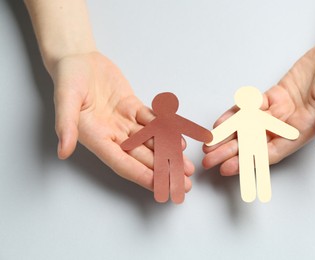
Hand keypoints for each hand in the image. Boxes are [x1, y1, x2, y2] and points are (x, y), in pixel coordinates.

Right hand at [52, 52, 193, 190]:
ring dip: (169, 153)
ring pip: (151, 141)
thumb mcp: (65, 100)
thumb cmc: (68, 78)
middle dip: (163, 170)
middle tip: (183, 183)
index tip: (160, 186)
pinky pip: (152, 120)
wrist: (77, 59)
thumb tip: (63, 151)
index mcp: (97, 137)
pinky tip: (180, 138)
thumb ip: (66, 125)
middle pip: (142, 157)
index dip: (141, 175)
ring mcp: (124, 121)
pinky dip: (167, 129)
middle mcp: (112, 134)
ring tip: (187, 166)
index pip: (122, 162)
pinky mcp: (133, 108)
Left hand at [203, 41, 314, 175]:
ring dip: (228, 135)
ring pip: (248, 126)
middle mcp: (288, 124)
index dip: (249, 161)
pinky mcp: (272, 97)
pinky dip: (235, 114)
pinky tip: (220, 122)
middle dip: (231, 152)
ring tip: (209, 144)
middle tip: (209, 160)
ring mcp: (278, 111)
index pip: (271, 151)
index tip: (229, 168)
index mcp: (303, 130)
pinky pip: (250, 108)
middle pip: (254, 142)